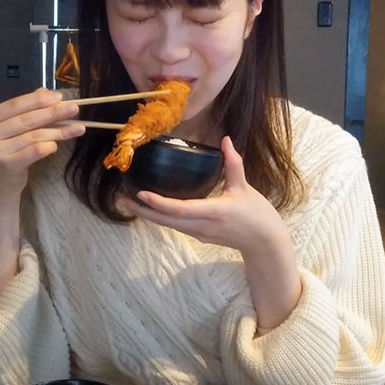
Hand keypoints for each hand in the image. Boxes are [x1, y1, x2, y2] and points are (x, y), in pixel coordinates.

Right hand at [0, 88, 84, 197]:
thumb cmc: (8, 154)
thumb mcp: (12, 130)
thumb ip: (26, 110)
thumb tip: (46, 92)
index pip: (13, 105)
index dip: (37, 100)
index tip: (59, 97)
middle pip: (25, 120)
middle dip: (53, 113)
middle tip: (75, 108)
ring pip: (32, 136)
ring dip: (58, 131)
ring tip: (77, 128)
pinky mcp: (5, 165)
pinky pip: (33, 151)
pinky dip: (47, 146)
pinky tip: (57, 145)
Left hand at [118, 136, 301, 327]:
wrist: (264, 244)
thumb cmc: (258, 215)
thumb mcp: (245, 188)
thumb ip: (233, 164)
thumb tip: (225, 140)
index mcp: (214, 212)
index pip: (180, 209)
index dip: (159, 203)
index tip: (141, 193)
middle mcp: (202, 225)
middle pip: (166, 220)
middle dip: (142, 210)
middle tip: (120, 198)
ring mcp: (199, 233)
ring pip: (168, 224)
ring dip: (147, 214)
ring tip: (127, 202)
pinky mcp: (199, 236)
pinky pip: (175, 225)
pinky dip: (159, 216)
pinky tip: (148, 208)